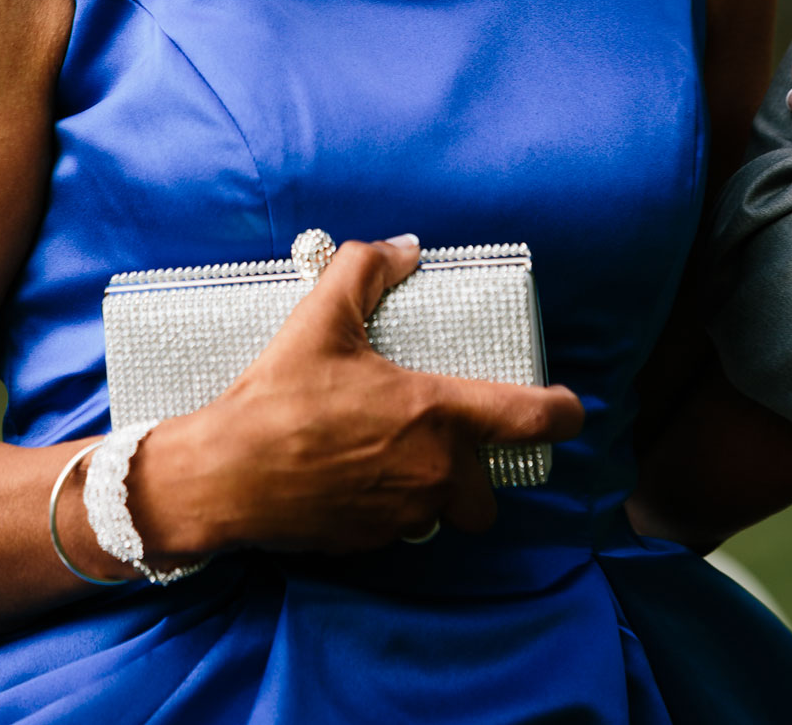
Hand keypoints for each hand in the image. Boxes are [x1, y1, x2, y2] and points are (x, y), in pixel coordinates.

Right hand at [132, 236, 583, 558]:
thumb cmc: (276, 399)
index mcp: (435, 414)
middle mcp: (432, 474)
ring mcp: (403, 517)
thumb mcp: (320, 318)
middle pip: (488, 492)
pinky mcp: (369, 545)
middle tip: (436, 440)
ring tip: (384, 456)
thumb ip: (366, 269)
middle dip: (472, 473)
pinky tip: (348, 477)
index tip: (570, 409)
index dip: (561, 413)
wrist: (221, 478)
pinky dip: (387, 507)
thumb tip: (404, 247)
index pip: (528, 419)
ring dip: (428, 491)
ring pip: (442, 513)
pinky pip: (399, 529)